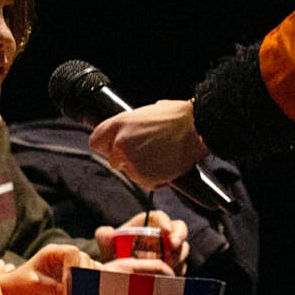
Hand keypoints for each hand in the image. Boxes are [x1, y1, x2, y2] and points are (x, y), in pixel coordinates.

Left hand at [0, 243, 84, 294]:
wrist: (16, 292)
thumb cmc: (20, 285)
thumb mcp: (34, 286)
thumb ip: (53, 287)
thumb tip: (70, 293)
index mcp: (52, 252)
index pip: (71, 253)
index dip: (75, 267)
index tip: (72, 283)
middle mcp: (63, 256)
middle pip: (84, 259)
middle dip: (85, 275)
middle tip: (81, 293)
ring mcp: (70, 265)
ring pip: (89, 268)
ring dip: (91, 280)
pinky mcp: (74, 276)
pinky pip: (89, 277)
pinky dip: (93, 284)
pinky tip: (92, 294)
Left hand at [87, 100, 208, 187]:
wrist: (198, 128)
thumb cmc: (178, 117)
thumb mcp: (146, 112)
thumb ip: (130, 125)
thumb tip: (128, 131)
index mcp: (119, 123)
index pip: (96, 142)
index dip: (108, 146)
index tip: (118, 148)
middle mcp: (120, 143)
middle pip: (114, 160)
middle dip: (128, 159)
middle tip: (149, 152)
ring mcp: (131, 161)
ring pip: (130, 173)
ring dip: (143, 169)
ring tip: (162, 156)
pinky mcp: (144, 176)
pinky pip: (145, 182)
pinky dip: (156, 178)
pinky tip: (167, 165)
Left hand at [95, 209, 189, 272]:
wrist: (121, 274)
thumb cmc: (115, 255)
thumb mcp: (108, 246)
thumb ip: (104, 237)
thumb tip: (107, 231)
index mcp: (148, 224)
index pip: (159, 217)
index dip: (165, 221)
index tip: (165, 230)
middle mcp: (162, 234)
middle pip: (179, 228)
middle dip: (179, 235)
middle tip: (174, 245)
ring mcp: (171, 250)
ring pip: (183, 248)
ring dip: (178, 255)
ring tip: (168, 264)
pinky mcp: (175, 265)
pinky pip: (182, 266)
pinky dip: (177, 270)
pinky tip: (167, 275)